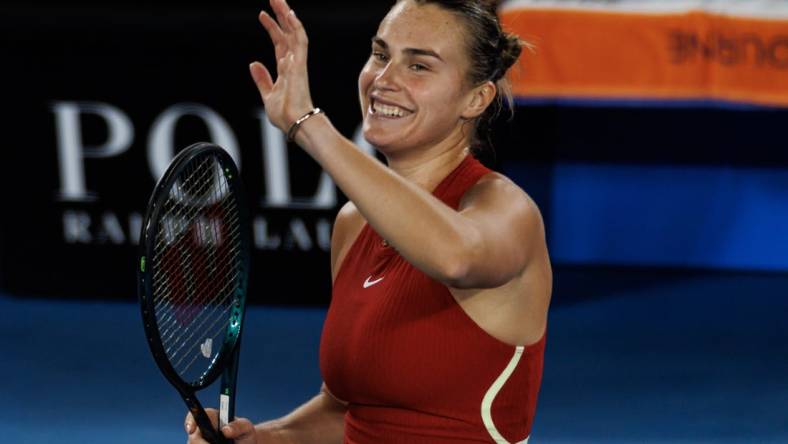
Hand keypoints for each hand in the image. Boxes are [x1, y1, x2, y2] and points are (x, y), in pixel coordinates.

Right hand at [185, 408, 256, 443]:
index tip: (192, 430)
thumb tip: (225, 430)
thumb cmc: (244, 434)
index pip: (195, 415)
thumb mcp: (246, 427)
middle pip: (193, 438)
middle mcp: (201, 430)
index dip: (190, 421)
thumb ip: (238, 426)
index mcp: (211, 418)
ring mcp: (199, 442)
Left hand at [250, 0, 314, 131]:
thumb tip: (253, 63)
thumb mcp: (267, 95)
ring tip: (279, 0)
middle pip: (287, 34)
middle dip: (280, 16)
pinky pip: (300, 41)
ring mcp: (298, 62)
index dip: (272, 28)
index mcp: (286, 70)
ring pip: (294, 33)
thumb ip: (262, 79)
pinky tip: (289, 14)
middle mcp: (293, 63)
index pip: (280, 43)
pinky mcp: (300, 64)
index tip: (262, 15)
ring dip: (287, 16)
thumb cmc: (284, 115)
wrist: (294, 123)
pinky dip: (295, 27)